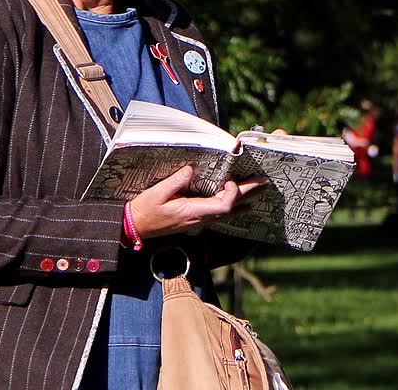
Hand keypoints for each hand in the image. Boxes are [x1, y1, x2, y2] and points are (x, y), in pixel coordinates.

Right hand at [127, 165, 262, 240]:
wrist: (135, 228)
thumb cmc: (145, 210)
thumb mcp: (157, 193)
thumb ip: (175, 181)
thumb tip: (191, 169)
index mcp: (192, 212)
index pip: (222, 206)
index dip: (231, 193)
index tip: (231, 179)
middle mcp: (199, 219)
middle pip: (230, 208)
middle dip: (247, 193)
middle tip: (263, 182)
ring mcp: (198, 221)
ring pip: (227, 212)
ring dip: (242, 200)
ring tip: (257, 190)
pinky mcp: (195, 219)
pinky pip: (219, 213)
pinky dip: (232, 206)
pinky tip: (240, 205)